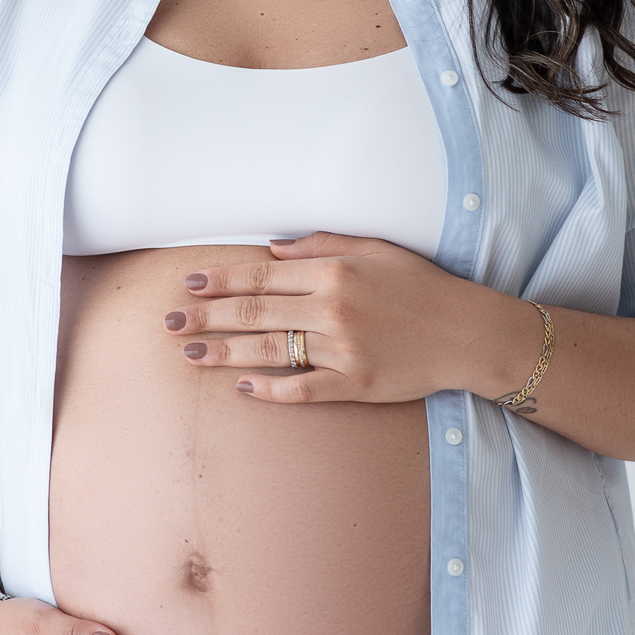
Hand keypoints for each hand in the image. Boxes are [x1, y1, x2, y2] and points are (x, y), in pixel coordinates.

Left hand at [162, 231, 474, 403]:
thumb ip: (322, 245)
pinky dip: (270, 389)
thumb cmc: (421, 287)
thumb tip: (272, 249)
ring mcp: (343, 349)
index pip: (262, 275)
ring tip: (189, 355)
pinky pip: (302, 388)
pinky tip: (242, 387)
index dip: (220, 280)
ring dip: (224, 353)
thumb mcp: (376, 250)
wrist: (466, 333)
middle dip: (205, 318)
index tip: (188, 285)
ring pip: (269, 351)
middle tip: (168, 324)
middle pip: (254, 312)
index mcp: (334, 272)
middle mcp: (333, 309)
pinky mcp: (355, 384)